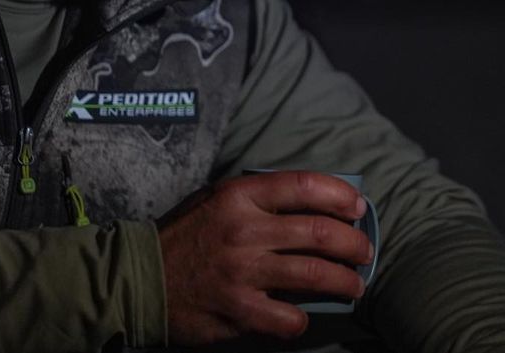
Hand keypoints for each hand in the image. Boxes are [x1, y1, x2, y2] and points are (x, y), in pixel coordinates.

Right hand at [157, 170, 373, 344]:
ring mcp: (241, 271)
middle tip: (364, 252)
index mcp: (240, 196)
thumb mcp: (217, 198)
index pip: (304, 186)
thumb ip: (260, 197)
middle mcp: (244, 230)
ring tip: (355, 286)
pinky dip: (302, 318)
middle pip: (320, 232)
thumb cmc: (187, 234)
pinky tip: (303, 315)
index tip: (358, 207)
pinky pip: (287, 317)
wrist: (140, 277)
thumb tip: (316, 202)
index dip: (340, 195)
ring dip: (344, 281)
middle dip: (354, 243)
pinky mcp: (236, 309)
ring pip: (313, 274)